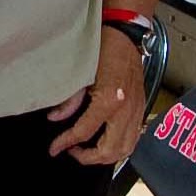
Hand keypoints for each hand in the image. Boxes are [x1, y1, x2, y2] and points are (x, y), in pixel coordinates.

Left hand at [48, 31, 150, 165]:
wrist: (126, 37)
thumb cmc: (105, 50)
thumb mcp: (82, 74)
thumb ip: (69, 101)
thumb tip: (55, 118)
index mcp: (109, 101)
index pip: (84, 132)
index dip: (65, 143)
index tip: (54, 149)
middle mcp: (125, 111)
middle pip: (108, 150)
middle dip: (87, 157)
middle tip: (71, 151)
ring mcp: (136, 112)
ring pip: (124, 150)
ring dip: (105, 157)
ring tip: (88, 151)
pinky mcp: (141, 110)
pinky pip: (133, 139)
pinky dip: (120, 148)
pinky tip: (107, 143)